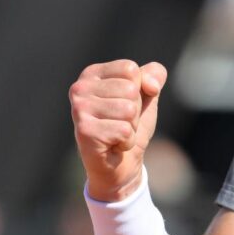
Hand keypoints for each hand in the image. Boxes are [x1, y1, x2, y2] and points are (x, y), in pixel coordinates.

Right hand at [69, 59, 167, 201]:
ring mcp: (79, 109)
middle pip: (130, 90)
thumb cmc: (130, 124)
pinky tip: (113, 145)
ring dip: (131, 127)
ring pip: (129, 110)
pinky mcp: (84, 131)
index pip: (130, 69)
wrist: (121, 165)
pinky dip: (127, 141)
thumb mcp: (147, 94)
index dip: (138, 89)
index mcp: (92, 74)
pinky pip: (124, 130)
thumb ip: (154, 75)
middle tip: (120, 123)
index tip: (124, 103)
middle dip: (135, 111)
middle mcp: (80, 88)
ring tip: (116, 133)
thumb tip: (151, 85)